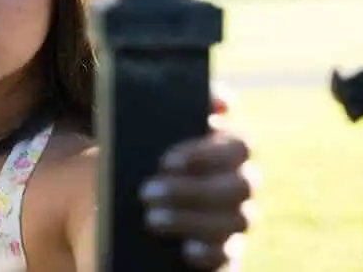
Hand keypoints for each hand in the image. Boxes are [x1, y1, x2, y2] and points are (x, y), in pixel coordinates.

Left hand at [139, 86, 255, 269]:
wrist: (121, 206)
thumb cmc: (134, 163)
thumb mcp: (137, 138)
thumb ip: (154, 115)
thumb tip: (189, 106)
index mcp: (224, 148)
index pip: (240, 143)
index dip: (207, 151)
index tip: (166, 160)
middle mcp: (238, 182)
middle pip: (241, 183)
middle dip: (191, 188)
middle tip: (146, 191)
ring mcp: (234, 218)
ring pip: (237, 219)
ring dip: (190, 218)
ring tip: (151, 218)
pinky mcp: (224, 252)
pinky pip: (227, 255)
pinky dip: (208, 252)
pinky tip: (184, 249)